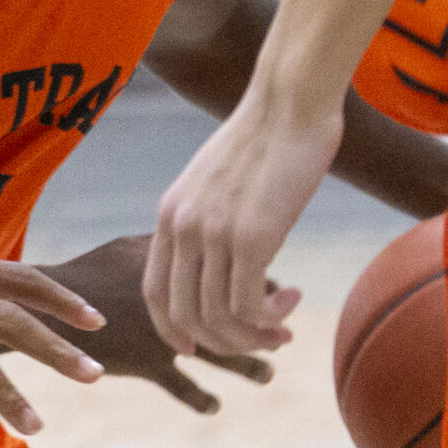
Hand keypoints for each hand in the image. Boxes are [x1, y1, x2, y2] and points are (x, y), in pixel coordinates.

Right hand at [46, 237, 272, 413]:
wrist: (48, 305)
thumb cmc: (93, 272)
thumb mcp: (135, 247)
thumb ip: (172, 246)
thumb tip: (209, 237)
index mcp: (182, 266)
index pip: (238, 274)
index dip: (263, 285)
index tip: (282, 294)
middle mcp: (181, 301)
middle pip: (238, 317)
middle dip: (266, 329)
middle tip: (287, 338)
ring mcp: (165, 334)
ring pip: (221, 356)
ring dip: (249, 367)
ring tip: (268, 374)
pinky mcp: (146, 363)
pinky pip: (181, 387)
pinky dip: (200, 399)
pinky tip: (215, 405)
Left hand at [146, 91, 333, 358]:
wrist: (291, 100)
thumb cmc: (267, 137)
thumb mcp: (220, 181)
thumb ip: (212, 218)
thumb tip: (229, 257)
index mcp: (170, 213)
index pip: (155, 292)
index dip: (172, 329)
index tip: (196, 348)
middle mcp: (183, 226)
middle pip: (185, 316)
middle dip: (223, 343)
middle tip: (263, 340)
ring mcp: (213, 233)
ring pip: (219, 319)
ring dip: (254, 337)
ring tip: (283, 328)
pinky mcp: (251, 237)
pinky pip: (248, 307)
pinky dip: (270, 318)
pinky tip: (292, 301)